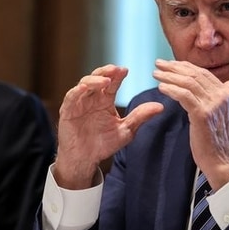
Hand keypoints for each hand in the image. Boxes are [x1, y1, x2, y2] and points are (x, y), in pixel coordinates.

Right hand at [54, 64, 163, 188]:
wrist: (85, 159)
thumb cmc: (103, 144)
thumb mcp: (125, 130)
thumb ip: (139, 117)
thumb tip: (160, 106)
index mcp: (105, 100)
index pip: (112, 83)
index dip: (118, 75)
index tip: (126, 70)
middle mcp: (92, 98)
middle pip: (98, 78)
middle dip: (106, 72)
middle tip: (115, 70)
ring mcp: (79, 103)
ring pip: (84, 84)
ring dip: (94, 80)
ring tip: (105, 80)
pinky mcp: (68, 110)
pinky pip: (71, 97)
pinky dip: (77, 91)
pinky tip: (84, 88)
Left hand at [153, 59, 228, 190]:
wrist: (222, 160)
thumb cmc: (218, 141)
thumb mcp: (225, 114)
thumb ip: (224, 97)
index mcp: (227, 94)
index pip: (203, 73)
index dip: (185, 66)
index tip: (171, 64)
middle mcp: (222, 96)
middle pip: (194, 75)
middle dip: (174, 67)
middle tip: (159, 64)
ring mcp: (213, 104)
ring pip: (188, 83)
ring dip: (169, 76)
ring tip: (156, 74)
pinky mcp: (202, 114)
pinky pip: (184, 96)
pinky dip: (171, 89)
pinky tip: (161, 87)